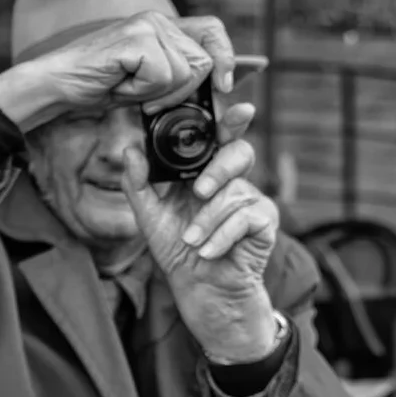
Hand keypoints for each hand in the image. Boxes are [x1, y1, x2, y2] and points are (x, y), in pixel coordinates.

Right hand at [0, 12, 236, 132]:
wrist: (55, 85)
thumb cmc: (94, 86)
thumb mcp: (143, 82)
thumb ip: (174, 76)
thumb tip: (213, 81)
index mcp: (162, 26)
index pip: (212, 31)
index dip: (224, 57)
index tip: (224, 86)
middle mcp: (158, 19)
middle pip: (202, 61)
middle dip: (181, 91)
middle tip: (146, 101)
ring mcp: (147, 26)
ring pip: (184, 72)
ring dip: (158, 94)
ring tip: (126, 88)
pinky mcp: (136, 40)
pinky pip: (162, 76)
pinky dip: (141, 92)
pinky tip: (118, 85)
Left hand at [122, 102, 281, 362]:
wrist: (201, 290)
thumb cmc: (178, 251)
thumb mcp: (149, 218)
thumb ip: (139, 185)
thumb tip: (130, 150)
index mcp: (204, 171)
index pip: (216, 137)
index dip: (225, 119)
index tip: (230, 106)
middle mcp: (230, 179)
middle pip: (237, 152)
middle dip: (218, 169)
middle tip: (199, 191)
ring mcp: (251, 198)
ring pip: (233, 193)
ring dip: (206, 222)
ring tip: (192, 241)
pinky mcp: (265, 220)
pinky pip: (245, 218)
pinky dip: (220, 238)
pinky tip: (208, 252)